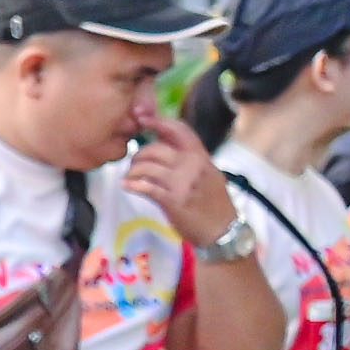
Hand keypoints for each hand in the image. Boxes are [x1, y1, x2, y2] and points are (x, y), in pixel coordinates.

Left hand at [122, 109, 236, 250]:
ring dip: (133, 171)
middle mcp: (192, 165)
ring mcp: (182, 183)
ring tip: (131, 177)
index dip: (159, 122)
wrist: (222, 229)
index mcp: (201, 156)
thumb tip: (163, 136)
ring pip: (146, 166)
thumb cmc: (212, 200)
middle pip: (155, 149)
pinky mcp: (173, 200)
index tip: (142, 120)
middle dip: (139, 155)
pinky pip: (145, 187)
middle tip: (135, 165)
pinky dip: (132, 184)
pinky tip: (127, 186)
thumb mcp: (207, 172)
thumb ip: (188, 156)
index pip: (180, 130)